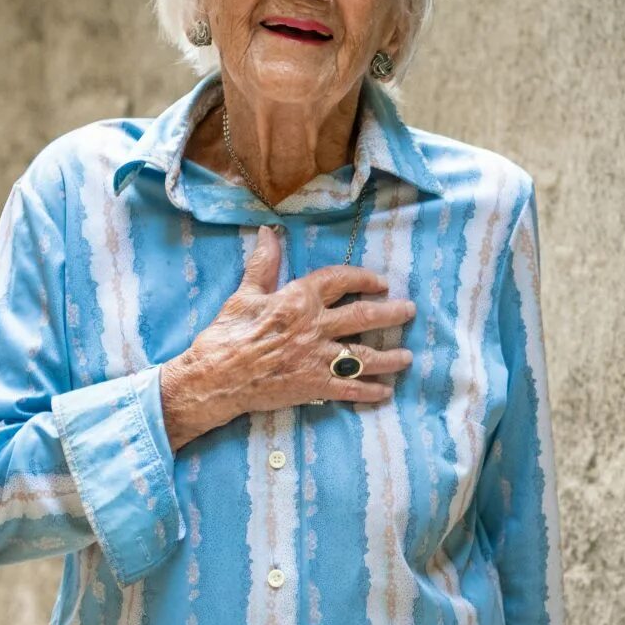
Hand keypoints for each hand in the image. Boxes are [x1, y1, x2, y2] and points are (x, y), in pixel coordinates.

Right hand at [160, 225, 415, 450]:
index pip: (340, 280)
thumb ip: (264, 264)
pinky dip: (370, 390)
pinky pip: (351, 388)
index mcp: (298, 300)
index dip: (363, 278)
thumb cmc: (226, 335)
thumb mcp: (245, 294)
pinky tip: (386, 392)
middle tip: (409, 311)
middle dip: (391, 313)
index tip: (380, 282)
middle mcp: (315, 327)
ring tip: (407, 356)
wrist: (215, 379)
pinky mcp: (314, 386)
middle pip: (364, 316)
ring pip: (365, 355)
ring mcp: (317, 358)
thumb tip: (269, 232)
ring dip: (390, 356)